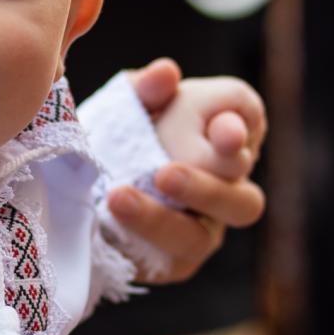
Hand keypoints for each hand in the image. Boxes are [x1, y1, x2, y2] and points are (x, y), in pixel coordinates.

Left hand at [111, 59, 268, 281]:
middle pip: (243, 202)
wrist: (85, 178)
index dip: (239, 127)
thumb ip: (147, 88)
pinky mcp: (174, 261)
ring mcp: (204, 230)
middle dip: (205, 189)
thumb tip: (166, 73)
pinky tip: (108, 222)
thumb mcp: (128, 102)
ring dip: (160, 220)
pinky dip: (136, 241)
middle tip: (165, 174)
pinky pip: (165, 260)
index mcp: (225, 135)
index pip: (247, 122)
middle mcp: (227, 188)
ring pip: (199, 237)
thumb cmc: (123, 129)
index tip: (222, 131)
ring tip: (118, 198)